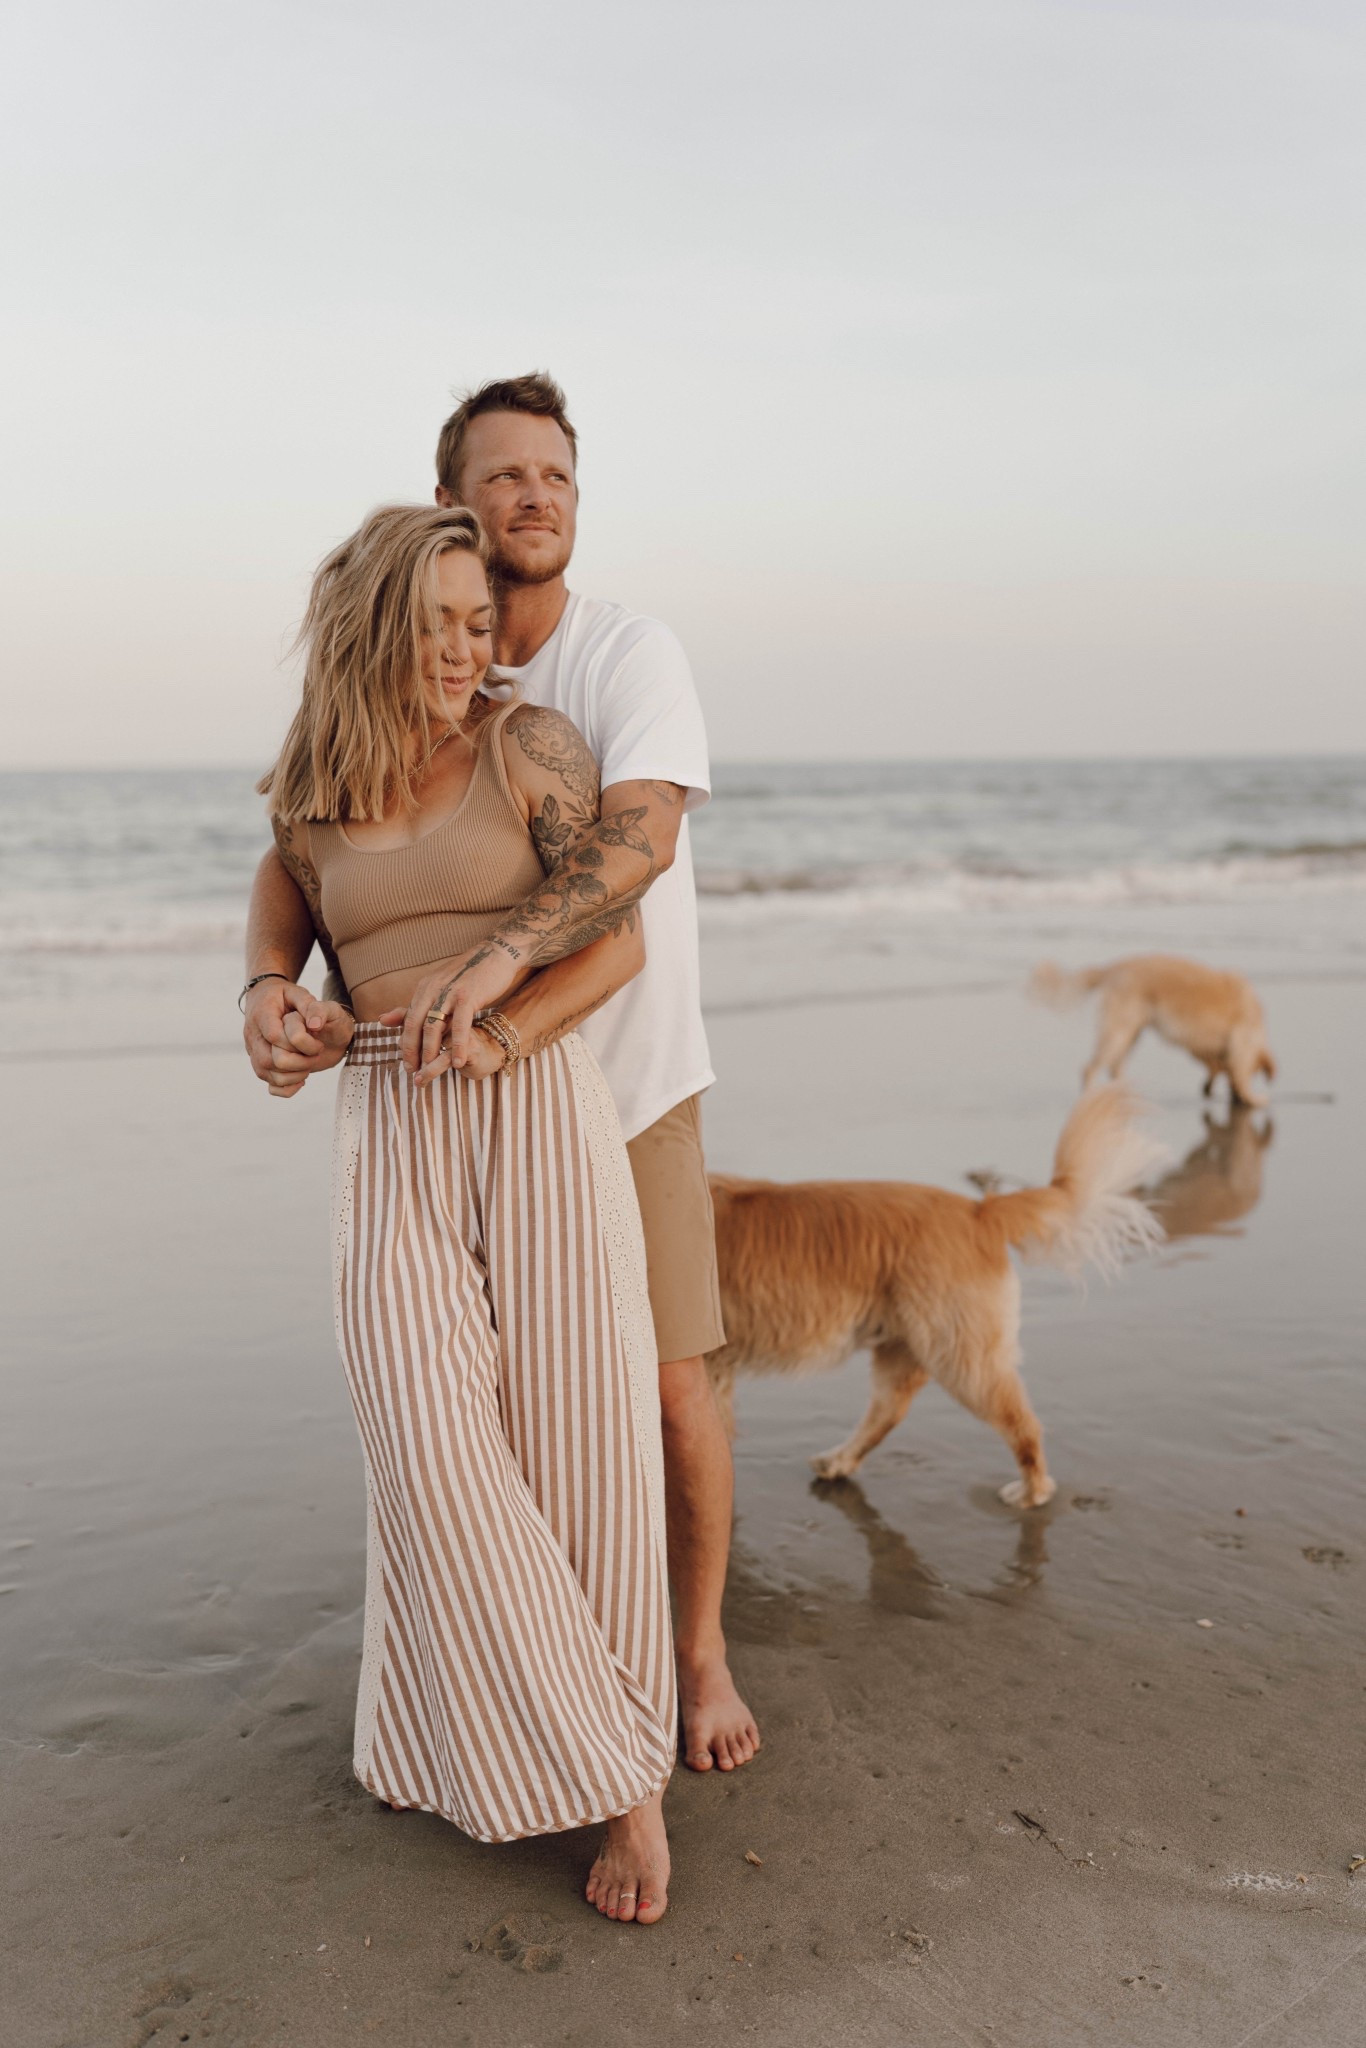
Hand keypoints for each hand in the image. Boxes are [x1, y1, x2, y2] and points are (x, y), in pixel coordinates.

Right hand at [244, 980, 353, 1096]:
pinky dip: (286, 1087)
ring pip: (266, 1073)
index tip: (318, 1042)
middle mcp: (252, 1034)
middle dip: (298, 1062)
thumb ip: (311, 1006)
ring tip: (309, 1065)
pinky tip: (301, 1079)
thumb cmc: (285, 997)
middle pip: (268, 1059)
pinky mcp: (257, 1062)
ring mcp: (252, 1050)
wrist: (264, 998)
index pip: (275, 1036)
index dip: (299, 1043)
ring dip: (293, 1075)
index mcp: (262, 1014)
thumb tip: (315, 1025)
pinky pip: (267, 1082)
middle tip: (315, 1054)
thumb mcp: (300, 993)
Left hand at [392, 945, 518, 1083]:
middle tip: (412, 1071)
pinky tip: (456, 1062)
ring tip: (429, 1069)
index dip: (405, 1043)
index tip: (406, 1063)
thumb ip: (414, 1006)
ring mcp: (450, 992)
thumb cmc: (469, 976)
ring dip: (430, 1051)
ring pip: (433, 1026)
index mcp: (425, 988)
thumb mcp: (439, 988)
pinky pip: (460, 1025)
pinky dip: (456, 1045)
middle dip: (412, 1050)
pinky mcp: (468, 996)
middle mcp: (433, 989)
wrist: (496, 954)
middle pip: (415, 1024)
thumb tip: (382, 1020)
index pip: (408, 1020)